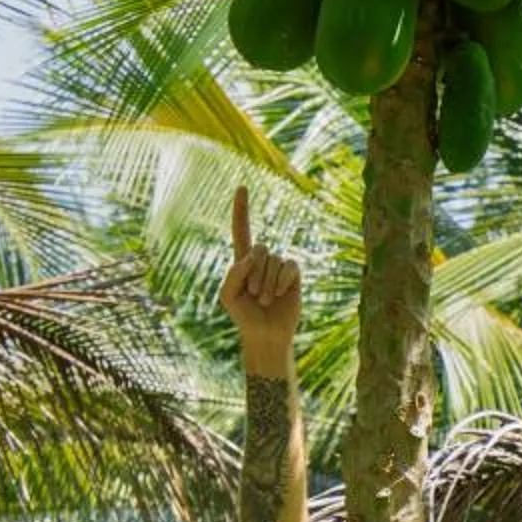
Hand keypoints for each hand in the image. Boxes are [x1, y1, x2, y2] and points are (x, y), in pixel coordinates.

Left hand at [218, 184, 300, 370]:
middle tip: (254, 296)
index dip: (241, 210)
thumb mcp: (228, 296)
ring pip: (273, 260)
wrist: (265, 334)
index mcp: (243, 260)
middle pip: (259, 249)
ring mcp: (279, 265)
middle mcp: (262, 259)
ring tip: (265, 300)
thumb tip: (251, 255)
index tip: (242, 187)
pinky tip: (281, 294)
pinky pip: (289, 267)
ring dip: (267, 283)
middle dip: (254, 274)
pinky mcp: (294, 274)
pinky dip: (281, 281)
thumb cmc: (244, 315)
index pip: (241, 230)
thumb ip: (233, 273)